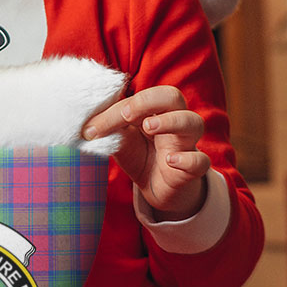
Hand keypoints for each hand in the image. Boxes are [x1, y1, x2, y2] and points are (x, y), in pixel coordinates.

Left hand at [82, 85, 209, 219]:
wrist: (157, 189)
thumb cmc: (141, 156)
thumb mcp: (121, 141)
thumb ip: (109, 129)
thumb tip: (85, 125)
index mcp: (155, 110)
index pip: (140, 97)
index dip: (116, 109)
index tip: (92, 128)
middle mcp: (174, 121)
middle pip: (173, 96)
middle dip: (148, 101)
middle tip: (126, 115)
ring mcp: (186, 144)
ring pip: (193, 123)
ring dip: (171, 121)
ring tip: (149, 127)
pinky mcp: (193, 169)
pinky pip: (200, 161)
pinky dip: (188, 159)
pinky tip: (170, 160)